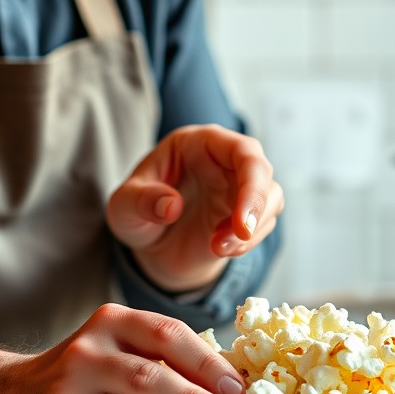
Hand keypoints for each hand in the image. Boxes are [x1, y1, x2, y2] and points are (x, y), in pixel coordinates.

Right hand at [0, 303, 243, 393]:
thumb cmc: (75, 384)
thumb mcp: (113, 358)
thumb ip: (157, 365)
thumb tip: (226, 390)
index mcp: (115, 321)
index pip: (171, 332)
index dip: (211, 358)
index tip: (243, 384)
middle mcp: (95, 342)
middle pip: (161, 356)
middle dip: (207, 382)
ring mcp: (75, 378)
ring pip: (142, 386)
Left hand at [106, 124, 283, 291]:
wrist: (149, 244)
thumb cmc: (137, 212)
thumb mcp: (123, 207)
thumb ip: (140, 201)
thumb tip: (171, 206)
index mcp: (198, 143)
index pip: (241, 149)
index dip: (251, 181)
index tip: (240, 221)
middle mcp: (224, 161)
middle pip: (262, 172)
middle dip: (257, 205)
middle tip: (240, 236)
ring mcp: (238, 188)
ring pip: (270, 198)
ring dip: (252, 229)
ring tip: (218, 248)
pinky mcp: (246, 215)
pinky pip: (263, 224)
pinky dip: (248, 242)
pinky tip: (221, 250)